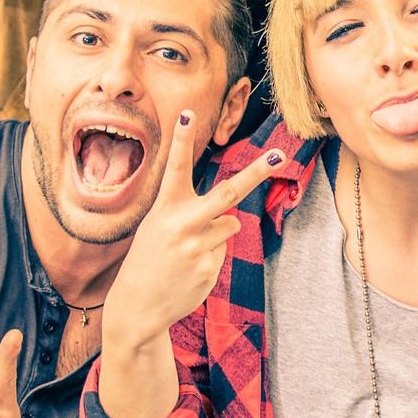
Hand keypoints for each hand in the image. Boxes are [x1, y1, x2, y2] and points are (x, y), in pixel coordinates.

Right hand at [101, 110, 288, 347]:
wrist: (138, 305)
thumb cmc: (149, 259)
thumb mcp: (156, 227)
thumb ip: (189, 214)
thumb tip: (231, 218)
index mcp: (165, 208)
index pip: (175, 167)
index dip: (181, 139)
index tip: (187, 113)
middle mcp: (183, 223)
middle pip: (228, 191)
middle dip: (256, 172)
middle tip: (280, 156)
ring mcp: (198, 246)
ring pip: (229, 224)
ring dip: (216, 234)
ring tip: (187, 252)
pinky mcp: (210, 266)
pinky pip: (224, 249)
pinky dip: (212, 256)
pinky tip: (189, 269)